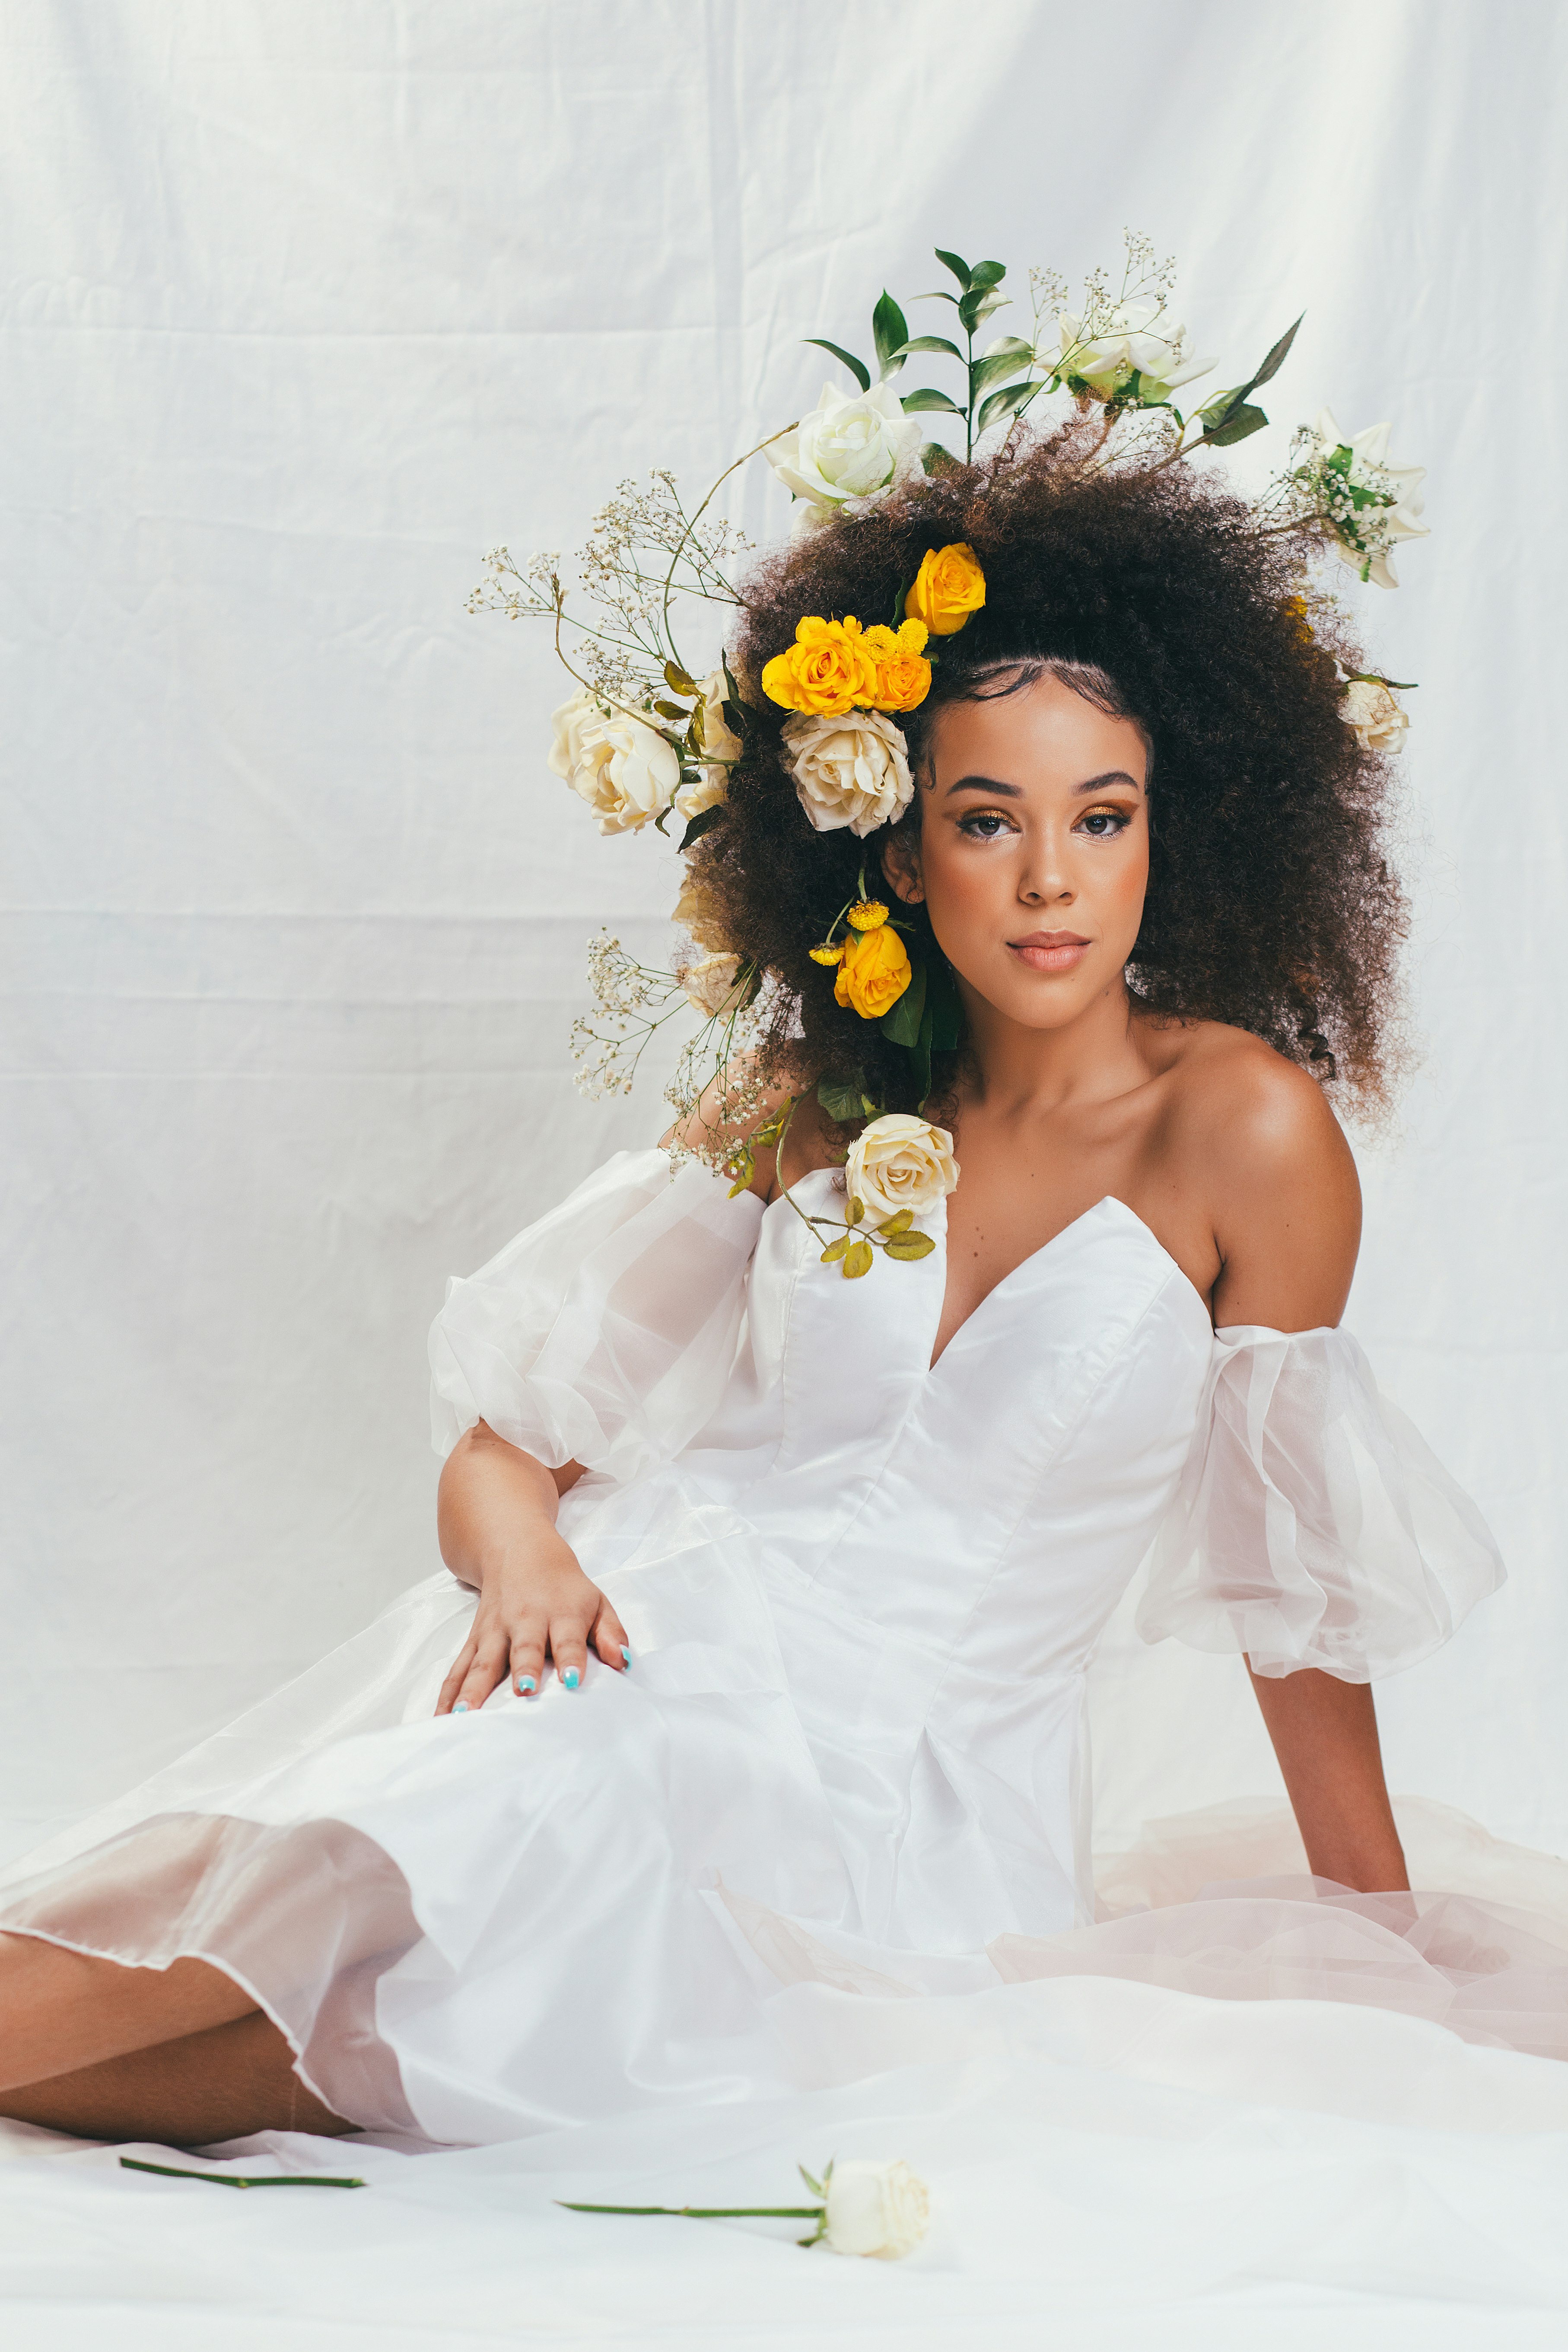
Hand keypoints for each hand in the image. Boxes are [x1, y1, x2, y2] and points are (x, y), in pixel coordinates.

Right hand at [436, 1530, 630, 1713]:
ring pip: (481, 1661)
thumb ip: (611, 1633)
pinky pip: (457, 1668)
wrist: (517, 1550)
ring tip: (464, 1717)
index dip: (571, 1658)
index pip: (568, 1638)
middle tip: (523, 1692)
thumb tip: (623, 1661)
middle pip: (522, 1648)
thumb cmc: (563, 1586)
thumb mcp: (596, 1602)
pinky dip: (447, 1693)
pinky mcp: (474, 1640)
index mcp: (560, 1612)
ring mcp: (493, 1631)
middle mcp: (524, 1620)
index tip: (572, 1681)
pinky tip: (440, 1718)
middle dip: (522, 1669)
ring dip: (473, 1689)